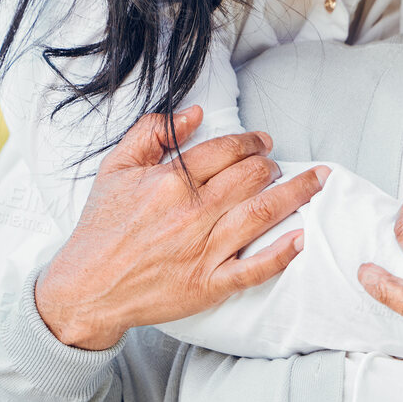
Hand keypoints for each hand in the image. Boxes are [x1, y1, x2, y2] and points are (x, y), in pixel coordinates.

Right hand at [36, 107, 328, 349]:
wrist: (85, 288)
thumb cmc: (100, 229)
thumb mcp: (115, 169)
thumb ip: (152, 133)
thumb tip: (194, 113)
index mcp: (170, 181)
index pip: (226, 150)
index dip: (251, 141)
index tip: (263, 142)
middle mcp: (192, 212)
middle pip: (251, 177)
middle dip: (274, 165)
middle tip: (281, 164)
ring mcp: (203, 250)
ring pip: (262, 214)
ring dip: (296, 195)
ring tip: (317, 183)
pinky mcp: (208, 284)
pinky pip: (254, 269)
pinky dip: (281, 254)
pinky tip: (302, 239)